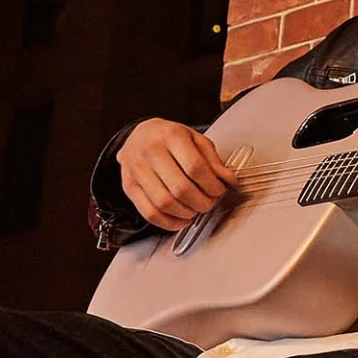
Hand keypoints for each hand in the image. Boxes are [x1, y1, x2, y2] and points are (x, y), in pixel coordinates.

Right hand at [117, 119, 231, 230]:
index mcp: (171, 136)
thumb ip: (213, 160)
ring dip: (187, 213)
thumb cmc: (169, 138)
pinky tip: (182, 219)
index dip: (212, 185)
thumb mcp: (196, 139)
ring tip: (196, 209)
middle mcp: (150, 151)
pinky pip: (149, 213)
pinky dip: (169, 223)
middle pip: (180, 188)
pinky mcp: (129, 186)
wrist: (138, 135)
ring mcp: (136, 170)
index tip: (219, 190)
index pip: (195, 167)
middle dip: (202, 202)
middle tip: (210, 202)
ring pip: (164, 203)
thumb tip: (229, 180)